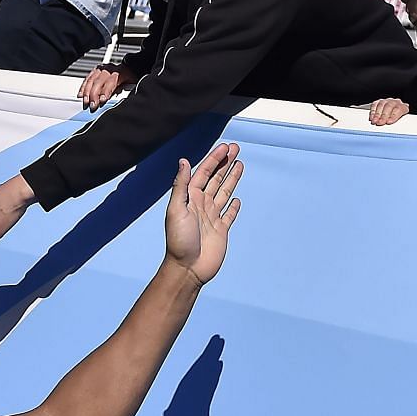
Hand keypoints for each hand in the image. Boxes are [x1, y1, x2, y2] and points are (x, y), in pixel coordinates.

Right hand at [78, 63, 138, 110]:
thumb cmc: (130, 78)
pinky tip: (80, 94)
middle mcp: (108, 69)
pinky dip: (83, 87)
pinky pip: (87, 79)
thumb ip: (125, 91)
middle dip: (94, 94)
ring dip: (86, 92)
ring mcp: (101, 69)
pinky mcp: (95, 71)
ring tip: (85, 101)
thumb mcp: (132, 84)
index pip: (110, 82)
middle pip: (99, 82)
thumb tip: (117, 101)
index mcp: (119, 72)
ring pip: (91, 80)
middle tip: (92, 105)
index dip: (105, 92)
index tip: (102, 100)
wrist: (129, 68)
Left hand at [163, 142, 243, 284]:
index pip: (204, 173)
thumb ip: (181, 186)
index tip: (226, 147)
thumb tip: (183, 161)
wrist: (187, 268)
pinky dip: (233, 207)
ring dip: (231, 178)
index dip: (214, 159)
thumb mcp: (176, 209)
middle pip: (216, 179)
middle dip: (225, 163)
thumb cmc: (179, 240)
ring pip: (224, 193)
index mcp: (190, 198)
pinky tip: (237, 199)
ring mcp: (212, 217)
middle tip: (236, 148)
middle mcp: (201, 205)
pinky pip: (229, 215)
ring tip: (240, 164)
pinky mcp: (221, 230)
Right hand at [367, 97, 409, 125]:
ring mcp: (386, 101)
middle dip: (384, 115)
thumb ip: (400, 124)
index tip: (388, 122)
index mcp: (403, 107)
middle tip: (380, 122)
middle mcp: (395, 102)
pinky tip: (372, 117)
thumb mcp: (402, 123)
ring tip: (374, 121)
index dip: (394, 116)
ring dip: (377, 114)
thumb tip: (395, 129)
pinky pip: (375, 105)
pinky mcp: (379, 102)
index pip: (399, 109)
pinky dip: (373, 112)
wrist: (395, 115)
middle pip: (389, 106)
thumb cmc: (399, 120)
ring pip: (381, 105)